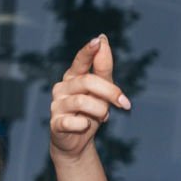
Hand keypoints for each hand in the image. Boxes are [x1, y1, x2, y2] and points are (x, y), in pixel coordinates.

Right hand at [49, 35, 129, 160]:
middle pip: (87, 81)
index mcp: (73, 77)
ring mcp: (56, 106)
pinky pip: (74, 121)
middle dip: (110, 92)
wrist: (77, 141)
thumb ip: (103, 67)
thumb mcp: (102, 89)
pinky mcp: (55, 124)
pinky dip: (85, 124)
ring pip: (82, 101)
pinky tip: (85, 126)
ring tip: (103, 117)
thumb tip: (102, 39)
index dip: (88, 51)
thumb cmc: (91, 112)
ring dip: (100, 110)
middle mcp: (61, 88)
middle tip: (125, 103)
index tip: (98, 40)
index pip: (80, 61)